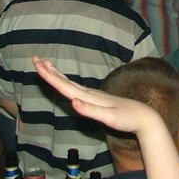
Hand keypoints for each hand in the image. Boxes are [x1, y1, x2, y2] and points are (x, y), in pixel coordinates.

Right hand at [34, 57, 158, 133]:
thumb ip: (91, 110)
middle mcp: (90, 93)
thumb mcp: (109, 117)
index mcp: (90, 97)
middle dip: (49, 71)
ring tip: (47, 65)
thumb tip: (73, 101)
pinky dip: (68, 84)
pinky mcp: (98, 100)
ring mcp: (94, 96)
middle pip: (66, 81)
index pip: (65, 86)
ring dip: (57, 75)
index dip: (50, 77)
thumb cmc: (127, 118)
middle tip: (35, 59)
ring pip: (71, 83)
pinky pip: (77, 89)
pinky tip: (67, 84)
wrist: (144, 118)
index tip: (37, 65)